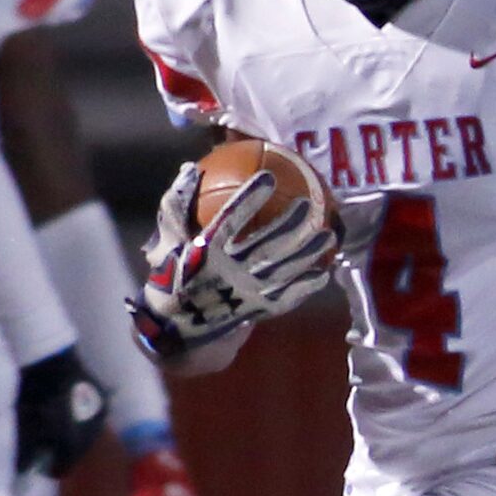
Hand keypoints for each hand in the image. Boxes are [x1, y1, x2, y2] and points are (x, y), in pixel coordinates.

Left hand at [14, 345, 107, 481]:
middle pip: (75, 452)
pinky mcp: (104, 401)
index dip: (46, 464)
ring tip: (55, 416)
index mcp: (72, 447)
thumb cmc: (33, 399)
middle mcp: (92, 437)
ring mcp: (101, 418)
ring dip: (72, 431)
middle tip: (44, 433)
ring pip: (85, 435)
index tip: (37, 454)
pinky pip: (93, 418)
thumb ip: (24, 462)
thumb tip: (17, 493)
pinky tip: (67, 403)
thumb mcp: (24, 432)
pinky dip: (81, 416)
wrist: (48, 360)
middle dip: (60, 447)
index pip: (61, 469)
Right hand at [129, 160, 336, 358]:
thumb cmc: (172, 275)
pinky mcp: (256, 311)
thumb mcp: (166, 241)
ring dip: (308, 253)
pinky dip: (306, 287)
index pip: (229, 221)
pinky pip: (287, 298)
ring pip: (283, 270)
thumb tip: (190, 169)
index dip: (249, 200)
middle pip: (265, 245)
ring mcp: (245, 294)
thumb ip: (176, 206)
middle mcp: (228, 273)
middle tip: (306, 203)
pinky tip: (325, 274)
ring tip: (328, 234)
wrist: (177, 326)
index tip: (268, 178)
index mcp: (204, 254)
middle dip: (289, 224)